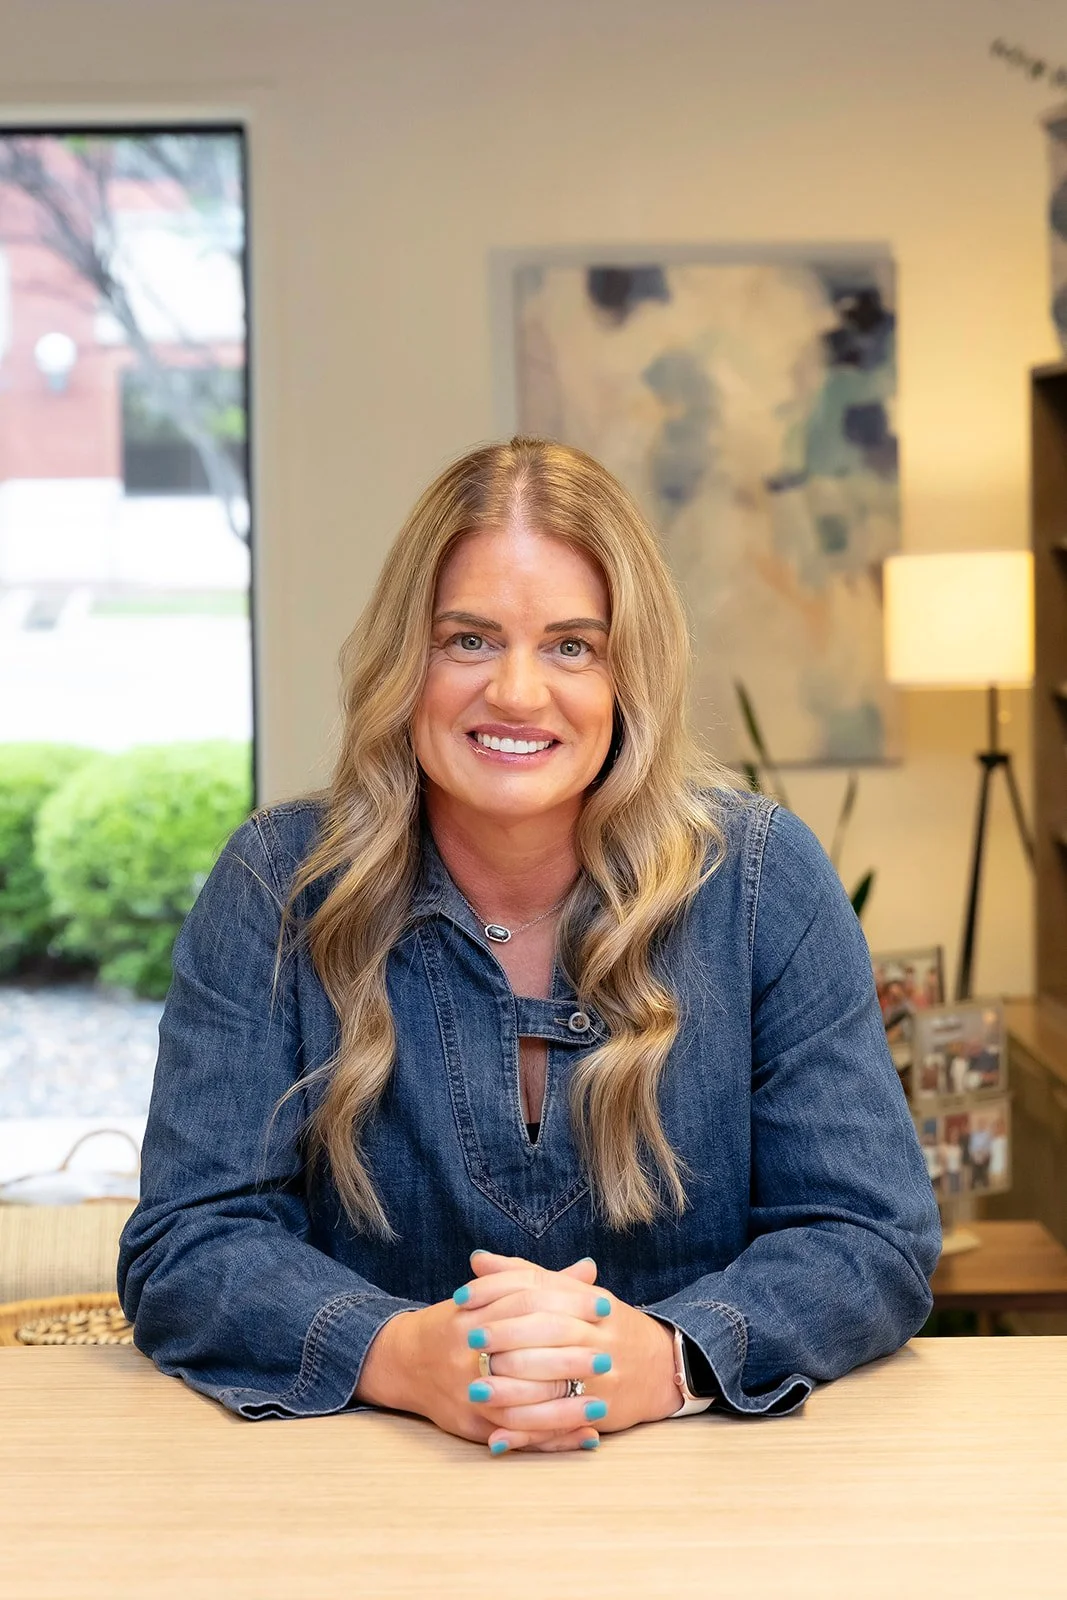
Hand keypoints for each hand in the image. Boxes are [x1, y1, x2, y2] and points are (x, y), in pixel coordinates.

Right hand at [357, 1253, 605, 1452]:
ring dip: (564, 1407)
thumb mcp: (492, 1296)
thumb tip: (589, 1269)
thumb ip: (539, 1283)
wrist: (406, 1361)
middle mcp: (467, 1351)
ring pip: (520, 1403)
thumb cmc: (460, 1324)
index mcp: (476, 1313)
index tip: (605, 1304)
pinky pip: (515, 1433)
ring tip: (603, 1405)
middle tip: (608, 1357)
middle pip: (524, 1354)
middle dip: (568, 1358)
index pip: (528, 1302)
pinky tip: (584, 1436)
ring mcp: (466, 1390)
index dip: (568, 1303)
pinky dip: (551, 1437)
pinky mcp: (469, 1423)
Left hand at [460, 1250, 680, 1451]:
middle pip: (547, 1328)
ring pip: (554, 1377)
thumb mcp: (574, 1295)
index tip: (462, 1298)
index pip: (539, 1288)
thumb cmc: (606, 1326)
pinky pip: (561, 1420)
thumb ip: (526, 1276)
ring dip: (511, 1387)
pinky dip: (528, 1430)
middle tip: (469, 1339)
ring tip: (474, 1390)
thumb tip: (477, 1259)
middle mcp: (598, 1332)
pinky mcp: (604, 1408)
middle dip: (505, 1334)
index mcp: (588, 1299)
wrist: (664, 1365)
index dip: (498, 1290)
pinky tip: (498, 1436)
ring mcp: (603, 1371)